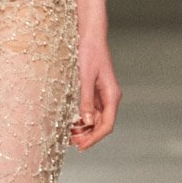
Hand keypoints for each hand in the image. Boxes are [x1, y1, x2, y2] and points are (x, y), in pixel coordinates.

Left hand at [71, 34, 121, 149]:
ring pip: (96, 119)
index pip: (106, 125)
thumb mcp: (85, 77)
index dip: (94, 138)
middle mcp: (110, 97)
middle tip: (71, 142)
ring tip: (69, 134)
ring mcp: (103, 95)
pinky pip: (91, 110)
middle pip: (101, 124)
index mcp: (111, 95)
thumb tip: (86, 121)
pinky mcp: (95, 91)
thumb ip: (86, 100)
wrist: (90, 36)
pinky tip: (71, 122)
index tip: (81, 146)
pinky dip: (82, 118)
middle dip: (88, 135)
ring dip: (84, 128)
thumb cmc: (89, 53)